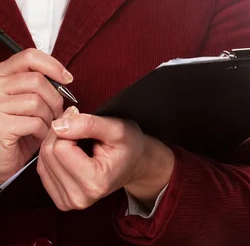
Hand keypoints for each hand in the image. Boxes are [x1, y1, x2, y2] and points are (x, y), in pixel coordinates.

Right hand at [0, 49, 71, 182]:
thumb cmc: (15, 129)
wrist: (0, 158)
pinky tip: (38, 136)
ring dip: (49, 116)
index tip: (66, 78)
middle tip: (57, 112)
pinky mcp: (2, 127)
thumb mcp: (24, 99)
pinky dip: (43, 131)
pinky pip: (34, 123)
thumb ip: (37, 84)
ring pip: (37, 102)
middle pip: (37, 80)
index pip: (29, 57)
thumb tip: (64, 78)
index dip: (52, 65)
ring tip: (47, 125)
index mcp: (2, 75)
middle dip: (55, 97)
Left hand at [37, 107, 174, 211]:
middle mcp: (79, 198)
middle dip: (59, 132)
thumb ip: (88, 124)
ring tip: (75, 135)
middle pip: (48, 155)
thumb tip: (58, 126)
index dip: (69, 126)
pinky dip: (52, 154)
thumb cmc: (129, 144)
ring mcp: (69, 202)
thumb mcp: (116, 128)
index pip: (61, 148)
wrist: (134, 164)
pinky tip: (68, 148)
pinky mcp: (61, 201)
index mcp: (94, 182)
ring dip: (54, 142)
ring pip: (43, 162)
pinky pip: (43, 171)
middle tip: (77, 122)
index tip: (82, 117)